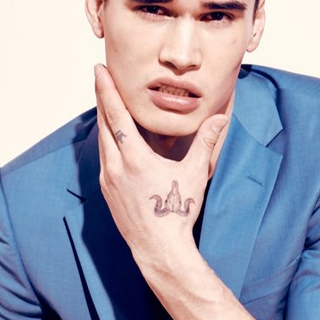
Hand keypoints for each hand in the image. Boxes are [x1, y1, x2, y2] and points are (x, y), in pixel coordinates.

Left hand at [94, 63, 228, 264]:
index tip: (99, 71)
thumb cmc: (177, 212)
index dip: (107, 90)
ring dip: (103, 120)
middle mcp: (115, 167)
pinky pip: (103, 159)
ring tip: (106, 104)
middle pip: (103, 124)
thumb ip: (205, 142)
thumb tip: (220, 118)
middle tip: (100, 78)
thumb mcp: (195, 174)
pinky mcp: (107, 192)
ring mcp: (108, 181)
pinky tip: (111, 140)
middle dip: (102, 98)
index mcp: (134, 159)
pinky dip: (106, 142)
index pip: (116, 115)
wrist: (160, 249)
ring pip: (101, 142)